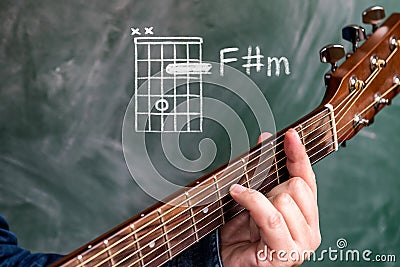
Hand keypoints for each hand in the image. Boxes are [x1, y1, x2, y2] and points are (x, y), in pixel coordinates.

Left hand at [220, 129, 320, 265]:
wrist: (227, 261)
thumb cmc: (241, 232)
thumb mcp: (255, 195)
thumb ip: (263, 170)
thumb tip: (264, 139)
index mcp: (306, 214)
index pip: (307, 178)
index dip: (298, 154)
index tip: (290, 135)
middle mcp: (310, 229)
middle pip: (296, 187)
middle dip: (270, 188)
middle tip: (256, 203)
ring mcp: (301, 244)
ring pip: (284, 200)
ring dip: (259, 200)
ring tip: (249, 215)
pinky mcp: (286, 253)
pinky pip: (270, 215)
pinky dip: (250, 200)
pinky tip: (236, 194)